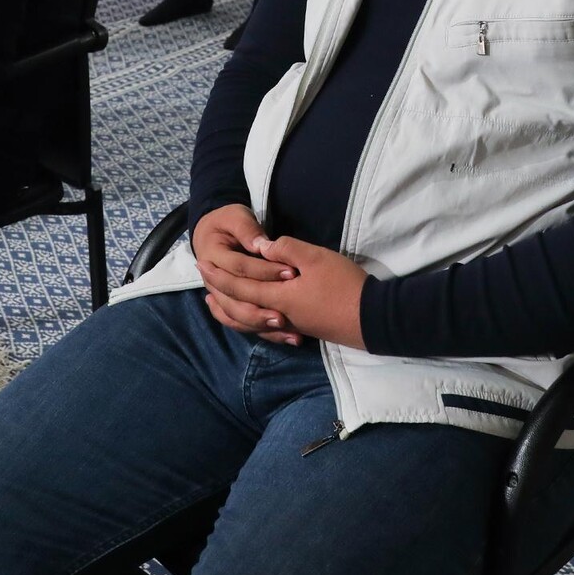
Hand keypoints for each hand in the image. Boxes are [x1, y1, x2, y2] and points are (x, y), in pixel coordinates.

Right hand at [194, 204, 299, 344]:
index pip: (240, 268)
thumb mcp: (236, 217)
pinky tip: (289, 338)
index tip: (292, 273)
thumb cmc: (227, 223)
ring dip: (263, 326)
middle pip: (235, 302)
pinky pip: (245, 325)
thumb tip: (261, 245)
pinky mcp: (233, 307)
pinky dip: (265, 333)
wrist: (210, 235)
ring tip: (290, 332)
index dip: (265, 271)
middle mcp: (213, 283)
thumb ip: (247, 230)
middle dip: (261, 310)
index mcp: (212, 257)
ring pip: (238, 318)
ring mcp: (221, 298)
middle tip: (286, 315)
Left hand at [201, 234, 368, 348]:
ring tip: (217, 301)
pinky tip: (256, 315)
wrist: (372, 319)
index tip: (201, 264)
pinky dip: (251, 321)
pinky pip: (266, 327)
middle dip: (219, 291)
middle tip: (203, 278)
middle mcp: (280, 314)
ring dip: (230, 309)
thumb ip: (286, 249)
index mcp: (279, 296)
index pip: (240, 287)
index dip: (219, 276)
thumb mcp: (316, 258)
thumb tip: (262, 246)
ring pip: (251, 320)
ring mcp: (292, 325)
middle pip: (240, 307)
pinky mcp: (304, 328)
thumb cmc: (344, 285)